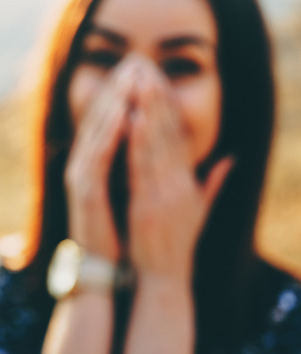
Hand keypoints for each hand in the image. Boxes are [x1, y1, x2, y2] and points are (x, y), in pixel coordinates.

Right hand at [65, 57, 139, 260]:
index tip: (142, 72)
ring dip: (113, 101)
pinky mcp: (84, 191)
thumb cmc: (121, 232)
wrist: (105, 267)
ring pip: (97, 131)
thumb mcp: (134, 192)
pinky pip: (97, 155)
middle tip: (134, 61)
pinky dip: (109, 132)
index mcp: (96, 166)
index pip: (109, 122)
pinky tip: (124, 111)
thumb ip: (142, 167)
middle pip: (99, 119)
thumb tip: (162, 146)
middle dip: (117, 89)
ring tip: (130, 76)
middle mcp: (84, 166)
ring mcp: (81, 177)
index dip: (124, 95)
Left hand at [127, 62, 231, 287]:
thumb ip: (212, 183)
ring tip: (140, 82)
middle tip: (148, 69)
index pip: (180, 138)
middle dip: (158, 99)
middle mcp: (179, 184)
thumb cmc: (176, 245)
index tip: (159, 82)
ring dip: (148, 111)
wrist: (164, 278)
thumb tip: (229, 159)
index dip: (170, 107)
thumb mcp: (198, 211)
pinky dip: (137, 142)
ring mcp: (163, 194)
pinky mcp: (148, 204)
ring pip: (157, 144)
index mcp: (188, 183)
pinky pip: (141, 167)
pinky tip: (130, 119)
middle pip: (170, 134)